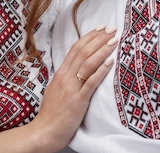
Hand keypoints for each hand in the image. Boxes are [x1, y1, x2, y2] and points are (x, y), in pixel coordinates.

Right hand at [30, 26, 117, 150]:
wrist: (44, 131)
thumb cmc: (51, 113)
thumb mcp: (56, 90)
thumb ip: (65, 78)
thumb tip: (75, 69)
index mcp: (60, 73)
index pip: (76, 48)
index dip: (89, 37)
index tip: (101, 28)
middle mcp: (65, 77)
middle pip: (83, 51)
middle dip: (99, 38)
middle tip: (112, 28)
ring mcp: (71, 88)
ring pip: (88, 63)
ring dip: (102, 50)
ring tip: (114, 41)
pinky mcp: (78, 101)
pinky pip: (91, 82)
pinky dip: (101, 71)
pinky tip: (110, 62)